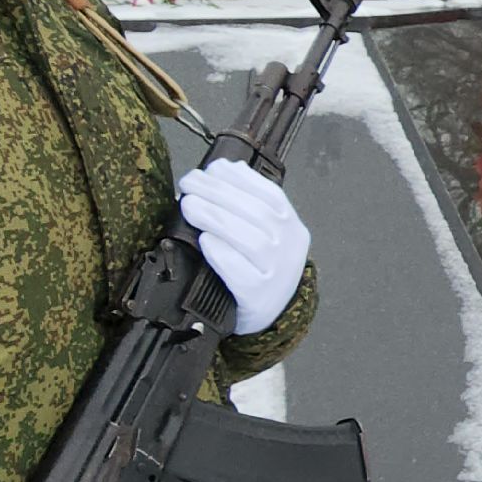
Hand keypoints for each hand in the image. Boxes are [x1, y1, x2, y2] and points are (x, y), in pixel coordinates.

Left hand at [177, 160, 310, 334]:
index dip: (241, 179)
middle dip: (219, 193)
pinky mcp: (257, 295)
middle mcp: (290, 248)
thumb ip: (250, 203)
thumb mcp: (267, 234)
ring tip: (189, 205)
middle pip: (257, 213)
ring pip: (250, 240)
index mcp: (292, 227)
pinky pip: (240, 271)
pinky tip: (205, 241)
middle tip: (189, 183)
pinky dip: (222, 253)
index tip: (212, 168)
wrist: (272, 313)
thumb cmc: (261, 267)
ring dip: (216, 217)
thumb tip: (227, 168)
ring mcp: (277, 273)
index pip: (271, 195)